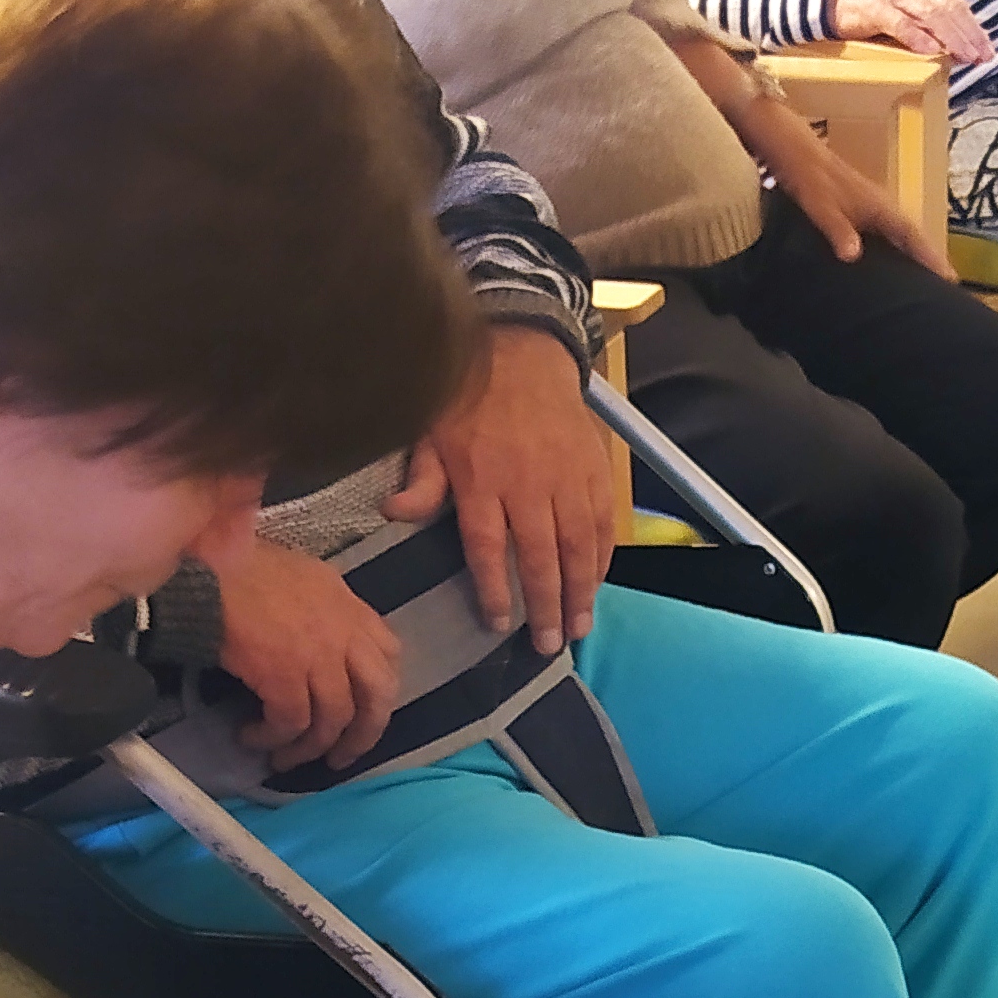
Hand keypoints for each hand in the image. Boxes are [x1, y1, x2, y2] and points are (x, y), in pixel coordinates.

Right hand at [200, 523, 400, 771]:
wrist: (204, 568)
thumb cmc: (238, 566)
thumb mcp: (298, 577)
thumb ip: (321, 610)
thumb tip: (317, 647)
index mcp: (347, 604)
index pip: (389, 652)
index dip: (379, 690)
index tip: (361, 712)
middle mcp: (343, 629)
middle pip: (377, 695)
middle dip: (362, 735)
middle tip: (338, 757)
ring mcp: (318, 654)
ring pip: (333, 720)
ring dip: (308, 749)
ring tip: (283, 759)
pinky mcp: (285, 675)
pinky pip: (290, 723)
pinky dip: (272, 739)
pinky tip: (251, 738)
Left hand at [382, 325, 612, 657]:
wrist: (523, 352)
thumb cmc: (469, 401)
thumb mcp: (431, 434)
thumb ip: (422, 481)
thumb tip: (395, 514)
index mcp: (483, 479)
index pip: (488, 547)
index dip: (494, 588)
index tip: (497, 622)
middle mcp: (529, 483)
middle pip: (539, 556)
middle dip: (544, 606)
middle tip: (546, 645)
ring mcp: (567, 478)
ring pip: (578, 545)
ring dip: (579, 592)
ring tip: (576, 627)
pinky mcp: (595, 470)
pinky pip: (603, 522)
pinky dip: (602, 558)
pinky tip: (596, 585)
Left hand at [768, 122, 953, 280]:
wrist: (798, 155)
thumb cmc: (812, 180)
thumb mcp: (823, 208)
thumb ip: (839, 230)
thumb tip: (854, 256)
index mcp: (881, 208)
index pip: (913, 236)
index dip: (931, 257)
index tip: (950, 279)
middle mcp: (882, 209)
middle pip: (913, 238)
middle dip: (929, 260)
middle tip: (946, 289)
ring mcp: (872, 210)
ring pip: (900, 237)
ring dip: (913, 256)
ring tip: (924, 282)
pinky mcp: (860, 212)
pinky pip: (886, 236)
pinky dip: (894, 250)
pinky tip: (890, 266)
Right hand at [829, 0, 992, 69]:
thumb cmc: (879, 3)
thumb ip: (935, 12)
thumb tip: (964, 40)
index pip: (957, 2)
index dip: (974, 28)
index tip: (986, 49)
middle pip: (948, 8)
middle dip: (968, 35)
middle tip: (980, 57)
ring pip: (931, 15)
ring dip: (950, 39)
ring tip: (964, 57)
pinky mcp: (875, 6)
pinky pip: (901, 24)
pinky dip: (918, 38)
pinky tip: (931, 51)